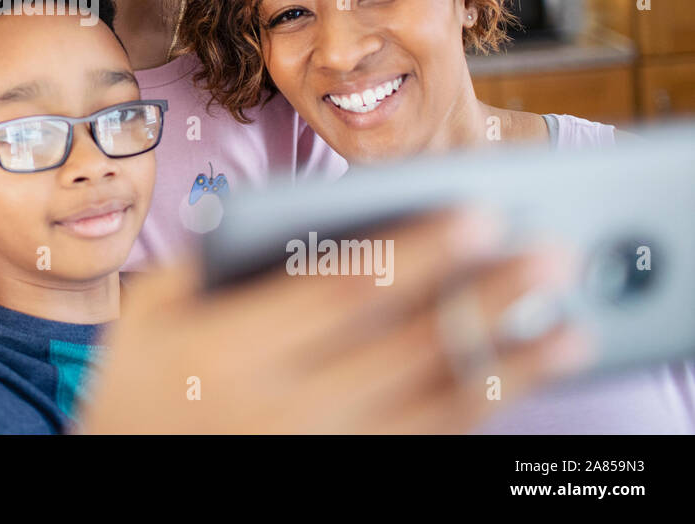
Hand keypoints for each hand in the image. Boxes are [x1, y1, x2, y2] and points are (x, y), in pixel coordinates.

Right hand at [76, 209, 591, 433]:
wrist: (127, 485)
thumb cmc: (138, 388)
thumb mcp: (149, 312)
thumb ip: (212, 258)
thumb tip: (305, 214)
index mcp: (227, 348)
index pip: (343, 288)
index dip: (418, 249)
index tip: (479, 211)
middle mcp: (279, 409)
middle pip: (406, 346)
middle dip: (483, 297)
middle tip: (550, 254)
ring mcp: (316, 456)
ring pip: (431, 410)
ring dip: (507, 366)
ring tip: (567, 328)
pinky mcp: (341, 482)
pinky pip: (421, 450)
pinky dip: (475, 416)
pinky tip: (512, 384)